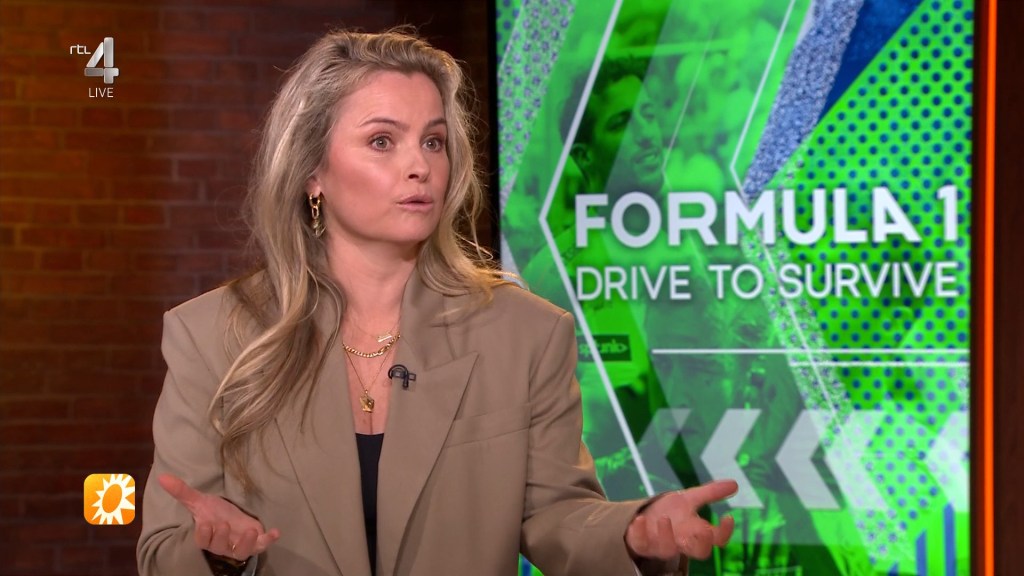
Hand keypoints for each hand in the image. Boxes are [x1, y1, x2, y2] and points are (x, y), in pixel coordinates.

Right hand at [158, 473, 280, 561]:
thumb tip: (162, 477)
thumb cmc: (214, 512)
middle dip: (222, 537)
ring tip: (251, 531)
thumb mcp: (200, 501)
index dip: (203, 535)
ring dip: (247, 544)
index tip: (205, 523)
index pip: (202, 541)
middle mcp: (222, 544)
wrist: (233, 517)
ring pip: (241, 552)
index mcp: (207, 535)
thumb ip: (182, 492)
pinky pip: (261, 546)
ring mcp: (238, 545)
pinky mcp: (255, 543)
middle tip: (224, 524)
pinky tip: (275, 532)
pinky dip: (268, 541)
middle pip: (219, 546)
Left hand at [624, 479, 737, 560]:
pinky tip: (640, 519)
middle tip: (704, 530)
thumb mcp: (689, 498)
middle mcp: (681, 542)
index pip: (716, 539)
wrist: (643, 517)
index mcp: (695, 532)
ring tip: (664, 518)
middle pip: (698, 552)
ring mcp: (661, 544)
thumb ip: (710, 493)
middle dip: (702, 543)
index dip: (725, 532)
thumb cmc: (671, 511)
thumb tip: (735, 484)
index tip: (728, 517)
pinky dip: (640, 532)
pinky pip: (641, 543)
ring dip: (667, 536)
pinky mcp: (641, 543)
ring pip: (668, 550)